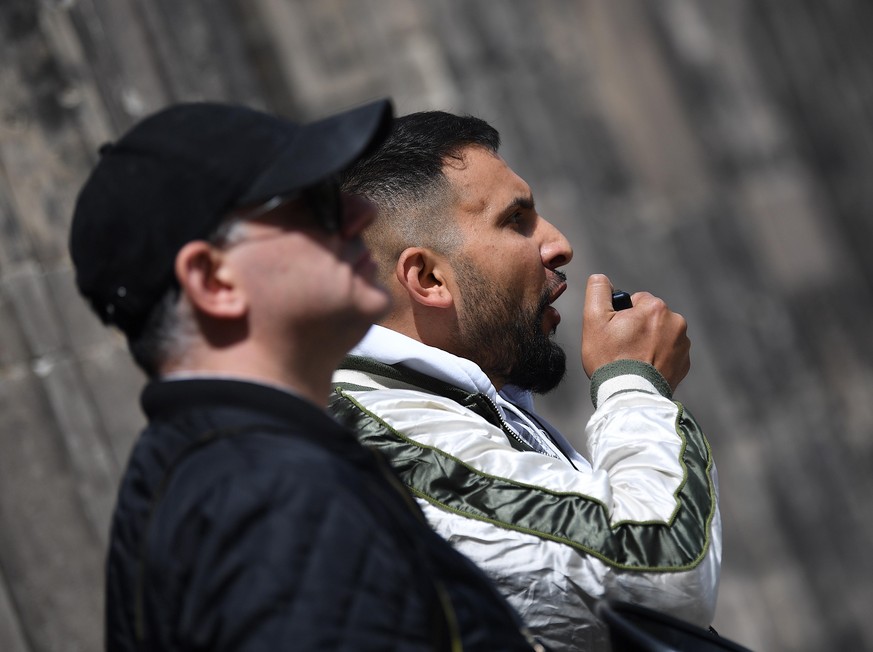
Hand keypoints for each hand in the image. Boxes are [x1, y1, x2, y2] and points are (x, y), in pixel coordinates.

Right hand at [581, 274, 690, 390]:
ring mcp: (683, 345)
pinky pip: (669, 353)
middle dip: (637, 328)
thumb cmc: (609, 358)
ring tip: (633, 360)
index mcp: (655, 307)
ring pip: (661, 335)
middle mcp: (676, 322)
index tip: (615, 333)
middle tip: (622, 348)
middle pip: (650, 317)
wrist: (629, 394)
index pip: (636, 300)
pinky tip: (644, 369)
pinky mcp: (684, 364)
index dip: (621, 316)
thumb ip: (598, 292)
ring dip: (649, 343)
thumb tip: (601, 278)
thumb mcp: (594, 320)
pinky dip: (658, 358)